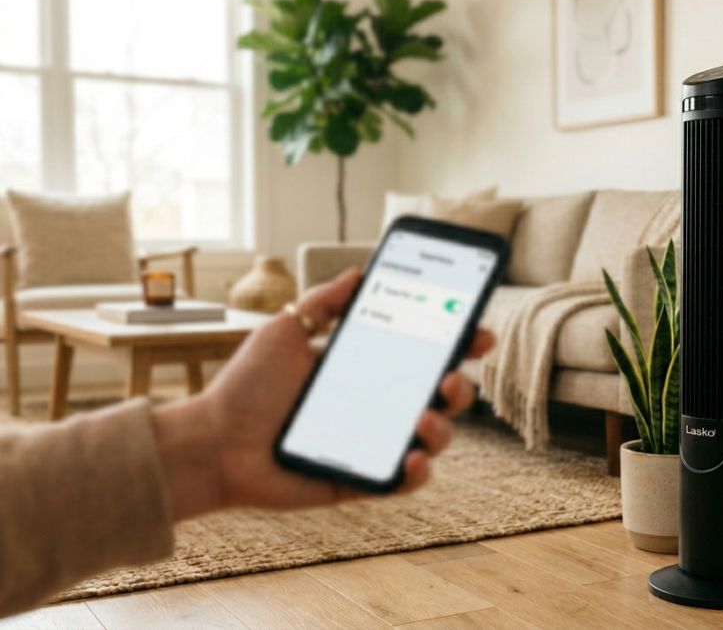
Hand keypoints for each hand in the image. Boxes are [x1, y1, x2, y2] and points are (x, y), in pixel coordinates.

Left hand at [151, 268, 494, 520]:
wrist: (214, 441)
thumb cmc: (245, 387)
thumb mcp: (285, 330)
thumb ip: (323, 301)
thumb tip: (359, 271)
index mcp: (366, 369)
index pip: (424, 355)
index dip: (457, 344)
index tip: (477, 331)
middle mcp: (378, 407)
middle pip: (441, 398)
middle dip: (462, 386)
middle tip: (451, 377)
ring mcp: (375, 445)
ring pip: (434, 439)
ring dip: (443, 428)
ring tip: (425, 417)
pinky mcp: (363, 481)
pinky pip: (405, 481)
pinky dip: (419, 472)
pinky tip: (412, 457)